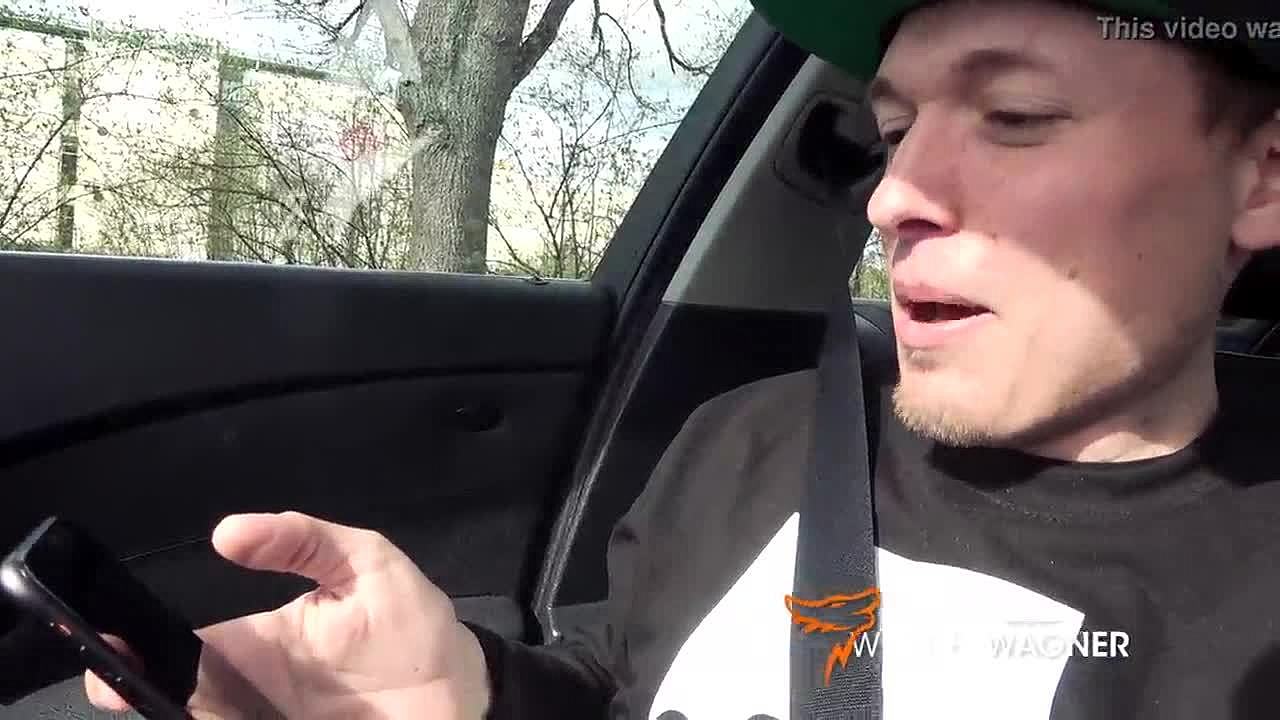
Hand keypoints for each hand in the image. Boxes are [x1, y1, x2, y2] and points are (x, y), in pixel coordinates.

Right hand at [84, 511, 491, 719]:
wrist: (461, 688)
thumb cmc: (411, 621)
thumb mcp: (365, 562)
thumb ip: (304, 541)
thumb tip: (227, 531)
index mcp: (257, 646)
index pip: (184, 650)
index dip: (139, 651)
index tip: (106, 649)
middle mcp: (251, 693)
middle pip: (178, 698)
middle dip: (135, 690)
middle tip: (113, 685)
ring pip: (203, 719)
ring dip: (177, 712)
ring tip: (159, 702)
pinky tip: (205, 713)